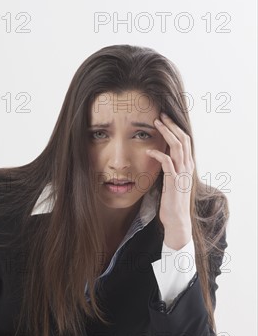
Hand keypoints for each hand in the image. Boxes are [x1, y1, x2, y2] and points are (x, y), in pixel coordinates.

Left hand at [146, 112, 193, 249]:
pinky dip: (158, 154)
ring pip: (177, 147)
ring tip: (156, 124)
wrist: (177, 220)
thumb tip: (161, 157)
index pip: (185, 141)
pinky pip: (167, 163)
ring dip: (166, 134)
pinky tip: (149, 151)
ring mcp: (182, 174)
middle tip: (161, 115)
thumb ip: (170, 168)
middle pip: (182, 139)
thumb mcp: (172, 180)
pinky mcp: (174, 182)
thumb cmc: (172, 201)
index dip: (176, 128)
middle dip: (172, 125)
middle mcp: (187, 167)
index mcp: (187, 165)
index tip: (165, 119)